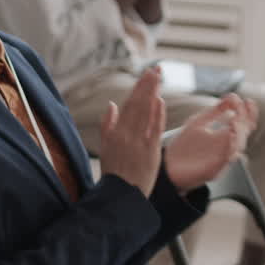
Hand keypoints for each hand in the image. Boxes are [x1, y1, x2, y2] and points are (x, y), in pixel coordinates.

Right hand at [99, 67, 166, 196]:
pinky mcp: (150, 152)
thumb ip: (107, 124)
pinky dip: (157, 115)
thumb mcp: (105, 147)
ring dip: (153, 93)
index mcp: (115, 132)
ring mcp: (138, 142)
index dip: (139, 88)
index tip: (147, 74)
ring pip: (146, 112)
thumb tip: (112, 104)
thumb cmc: (113, 172)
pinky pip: (154, 130)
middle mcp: (126, 134)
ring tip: (159, 77)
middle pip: (138, 104)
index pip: (129, 104)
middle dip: (147, 84)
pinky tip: (160, 100)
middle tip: (156, 68)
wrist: (120, 196)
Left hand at [163, 94, 255, 192]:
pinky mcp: (213, 170)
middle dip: (244, 120)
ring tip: (235, 120)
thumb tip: (231, 96)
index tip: (247, 100)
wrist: (169, 167)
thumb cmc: (184, 146)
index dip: (249, 113)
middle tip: (241, 107)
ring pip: (237, 147)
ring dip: (238, 132)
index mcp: (225, 137)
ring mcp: (221, 159)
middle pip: (244, 133)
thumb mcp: (199, 123)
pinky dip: (229, 147)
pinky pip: (225, 159)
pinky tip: (229, 135)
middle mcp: (227, 148)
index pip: (244, 124)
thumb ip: (215, 111)